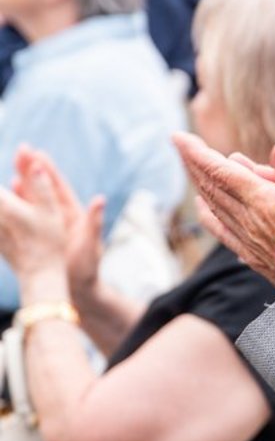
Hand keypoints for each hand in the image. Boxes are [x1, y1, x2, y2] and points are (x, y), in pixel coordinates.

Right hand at [13, 147, 104, 300]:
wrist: (78, 289)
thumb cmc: (89, 268)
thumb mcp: (91, 244)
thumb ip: (94, 222)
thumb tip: (100, 200)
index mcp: (73, 214)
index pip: (58, 187)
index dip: (48, 170)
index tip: (37, 153)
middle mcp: (60, 216)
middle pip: (43, 188)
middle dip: (31, 170)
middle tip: (19, 151)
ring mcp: (48, 226)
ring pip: (32, 201)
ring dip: (23, 186)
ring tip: (11, 171)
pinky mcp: (39, 236)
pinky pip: (26, 217)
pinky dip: (18, 206)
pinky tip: (8, 197)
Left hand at [174, 134, 274, 289]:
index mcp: (262, 202)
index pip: (221, 171)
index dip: (197, 153)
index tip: (179, 136)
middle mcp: (247, 220)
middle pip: (210, 185)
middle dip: (192, 161)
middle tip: (179, 142)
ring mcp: (245, 238)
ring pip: (212, 205)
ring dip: (198, 182)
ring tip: (189, 164)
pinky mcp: (249, 253)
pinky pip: (219, 229)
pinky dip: (206, 213)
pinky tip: (202, 205)